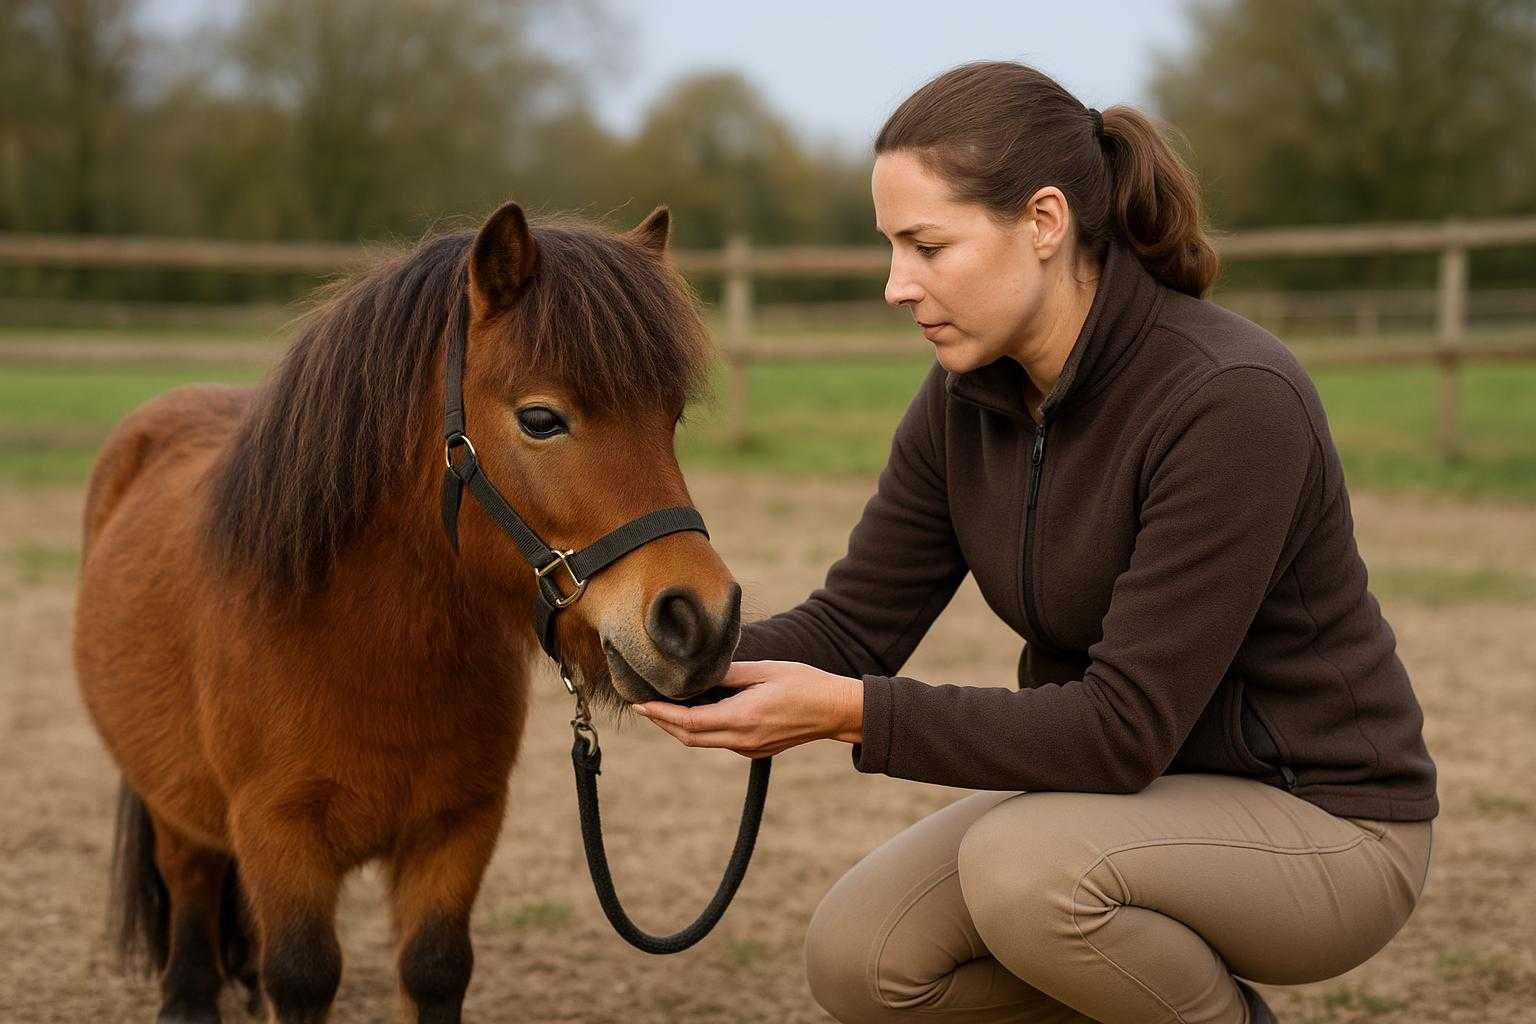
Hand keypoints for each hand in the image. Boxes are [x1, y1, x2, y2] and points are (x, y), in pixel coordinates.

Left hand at [630, 660, 862, 758]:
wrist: (836, 711)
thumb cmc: (804, 683)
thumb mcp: (765, 670)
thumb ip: (729, 674)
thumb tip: (698, 675)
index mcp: (743, 718)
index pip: (689, 722)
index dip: (660, 714)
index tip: (640, 703)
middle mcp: (743, 740)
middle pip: (689, 737)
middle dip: (663, 723)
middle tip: (643, 705)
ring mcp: (750, 749)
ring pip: (703, 742)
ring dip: (680, 727)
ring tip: (663, 707)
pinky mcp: (756, 751)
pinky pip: (719, 742)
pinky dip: (701, 729)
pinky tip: (696, 712)